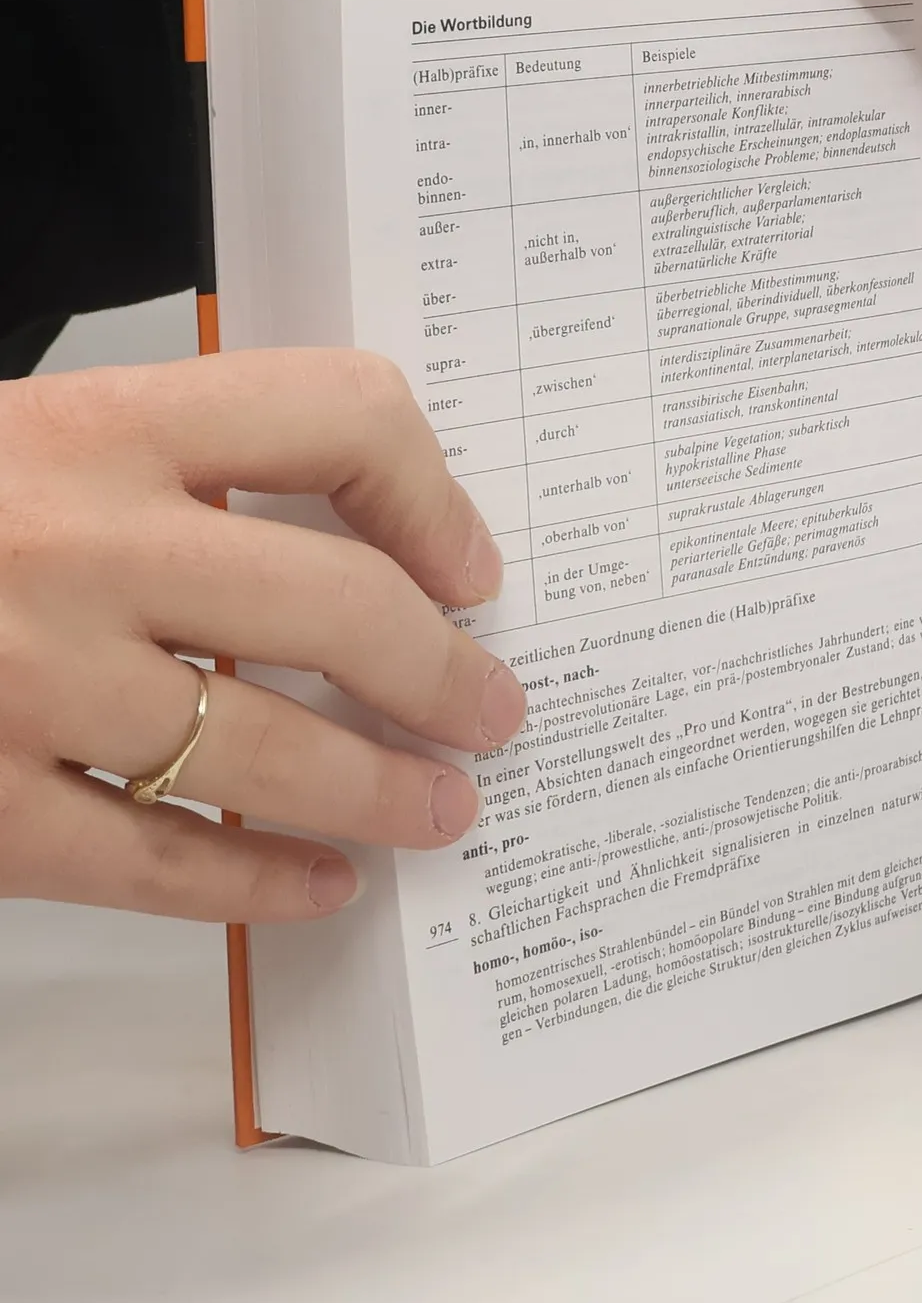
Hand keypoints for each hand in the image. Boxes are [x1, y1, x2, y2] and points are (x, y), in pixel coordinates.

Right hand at [0, 351, 524, 919]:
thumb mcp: (30, 435)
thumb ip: (166, 468)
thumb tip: (353, 539)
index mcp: (96, 424)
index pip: (333, 416)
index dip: (432, 492)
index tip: (469, 564)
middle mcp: (76, 543)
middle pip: (338, 608)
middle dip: (444, 675)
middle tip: (492, 710)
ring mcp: (19, 681)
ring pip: (263, 751)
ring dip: (379, 788)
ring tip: (442, 808)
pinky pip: (148, 860)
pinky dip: (251, 882)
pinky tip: (314, 886)